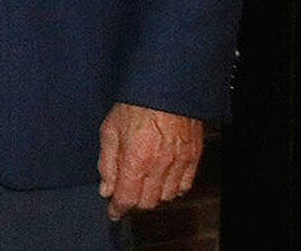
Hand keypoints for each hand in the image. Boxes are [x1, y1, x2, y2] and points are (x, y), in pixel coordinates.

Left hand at [97, 103, 203, 219]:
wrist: (165, 87)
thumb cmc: (134, 104)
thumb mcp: (109, 130)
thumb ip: (107, 163)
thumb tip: (106, 189)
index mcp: (136, 159)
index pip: (127, 198)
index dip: (118, 209)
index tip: (114, 212)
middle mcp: (159, 165)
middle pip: (147, 202)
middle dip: (134, 202)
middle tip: (126, 193)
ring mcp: (179, 163)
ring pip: (167, 196)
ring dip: (153, 195)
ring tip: (143, 183)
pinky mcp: (194, 157)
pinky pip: (185, 185)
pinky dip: (173, 188)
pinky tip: (163, 180)